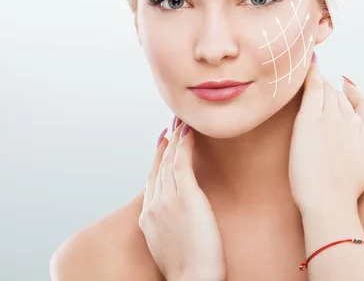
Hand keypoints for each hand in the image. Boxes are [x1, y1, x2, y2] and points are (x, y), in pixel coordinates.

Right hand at [139, 119, 225, 280]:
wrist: (192, 278)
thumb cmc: (188, 268)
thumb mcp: (168, 244)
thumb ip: (169, 226)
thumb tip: (178, 218)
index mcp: (147, 218)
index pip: (151, 181)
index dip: (156, 160)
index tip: (161, 144)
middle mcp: (153, 205)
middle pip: (158, 167)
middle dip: (166, 144)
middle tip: (172, 126)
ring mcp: (167, 200)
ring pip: (169, 162)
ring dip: (175, 139)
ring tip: (181, 123)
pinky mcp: (185, 197)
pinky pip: (182, 163)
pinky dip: (184, 145)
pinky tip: (188, 133)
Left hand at [289, 56, 363, 212]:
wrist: (328, 201)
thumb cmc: (345, 191)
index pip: (363, 105)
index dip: (354, 94)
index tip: (347, 88)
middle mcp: (351, 121)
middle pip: (341, 98)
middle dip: (332, 93)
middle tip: (319, 88)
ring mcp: (330, 118)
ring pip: (326, 91)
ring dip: (320, 85)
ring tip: (311, 78)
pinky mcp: (310, 119)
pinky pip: (313, 90)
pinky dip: (311, 76)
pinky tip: (307, 68)